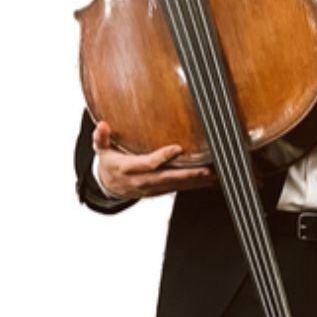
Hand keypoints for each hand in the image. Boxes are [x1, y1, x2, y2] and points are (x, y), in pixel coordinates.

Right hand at [93, 120, 215, 198]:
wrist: (109, 186)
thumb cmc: (110, 163)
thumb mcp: (102, 150)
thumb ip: (101, 138)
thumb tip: (102, 125)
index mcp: (128, 169)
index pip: (148, 163)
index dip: (162, 157)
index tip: (178, 148)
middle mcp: (142, 181)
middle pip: (167, 178)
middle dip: (188, 174)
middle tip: (206, 170)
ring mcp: (152, 188)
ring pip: (176, 186)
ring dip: (196, 181)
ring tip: (214, 175)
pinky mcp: (159, 191)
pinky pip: (178, 189)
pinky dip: (194, 186)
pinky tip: (210, 181)